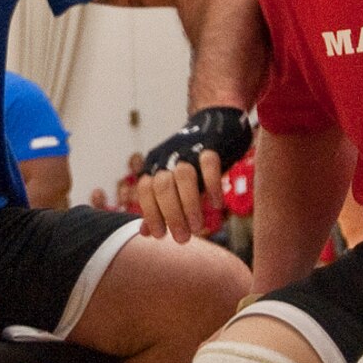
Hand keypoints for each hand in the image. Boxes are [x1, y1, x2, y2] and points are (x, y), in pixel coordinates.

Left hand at [137, 107, 251, 243]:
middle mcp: (169, 156)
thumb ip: (159, 205)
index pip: (145, 190)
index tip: (161, 235)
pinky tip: (216, 205)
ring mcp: (190, 149)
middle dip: (171, 216)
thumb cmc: (194, 161)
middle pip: (162, 186)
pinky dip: (213, 187)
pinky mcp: (212, 145)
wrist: (217, 123)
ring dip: (190, 205)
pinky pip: (210, 165)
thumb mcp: (174, 183)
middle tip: (183, 238)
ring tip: (198, 226)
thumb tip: (144, 233)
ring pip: (184, 176)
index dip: (151, 213)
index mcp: (156, 165)